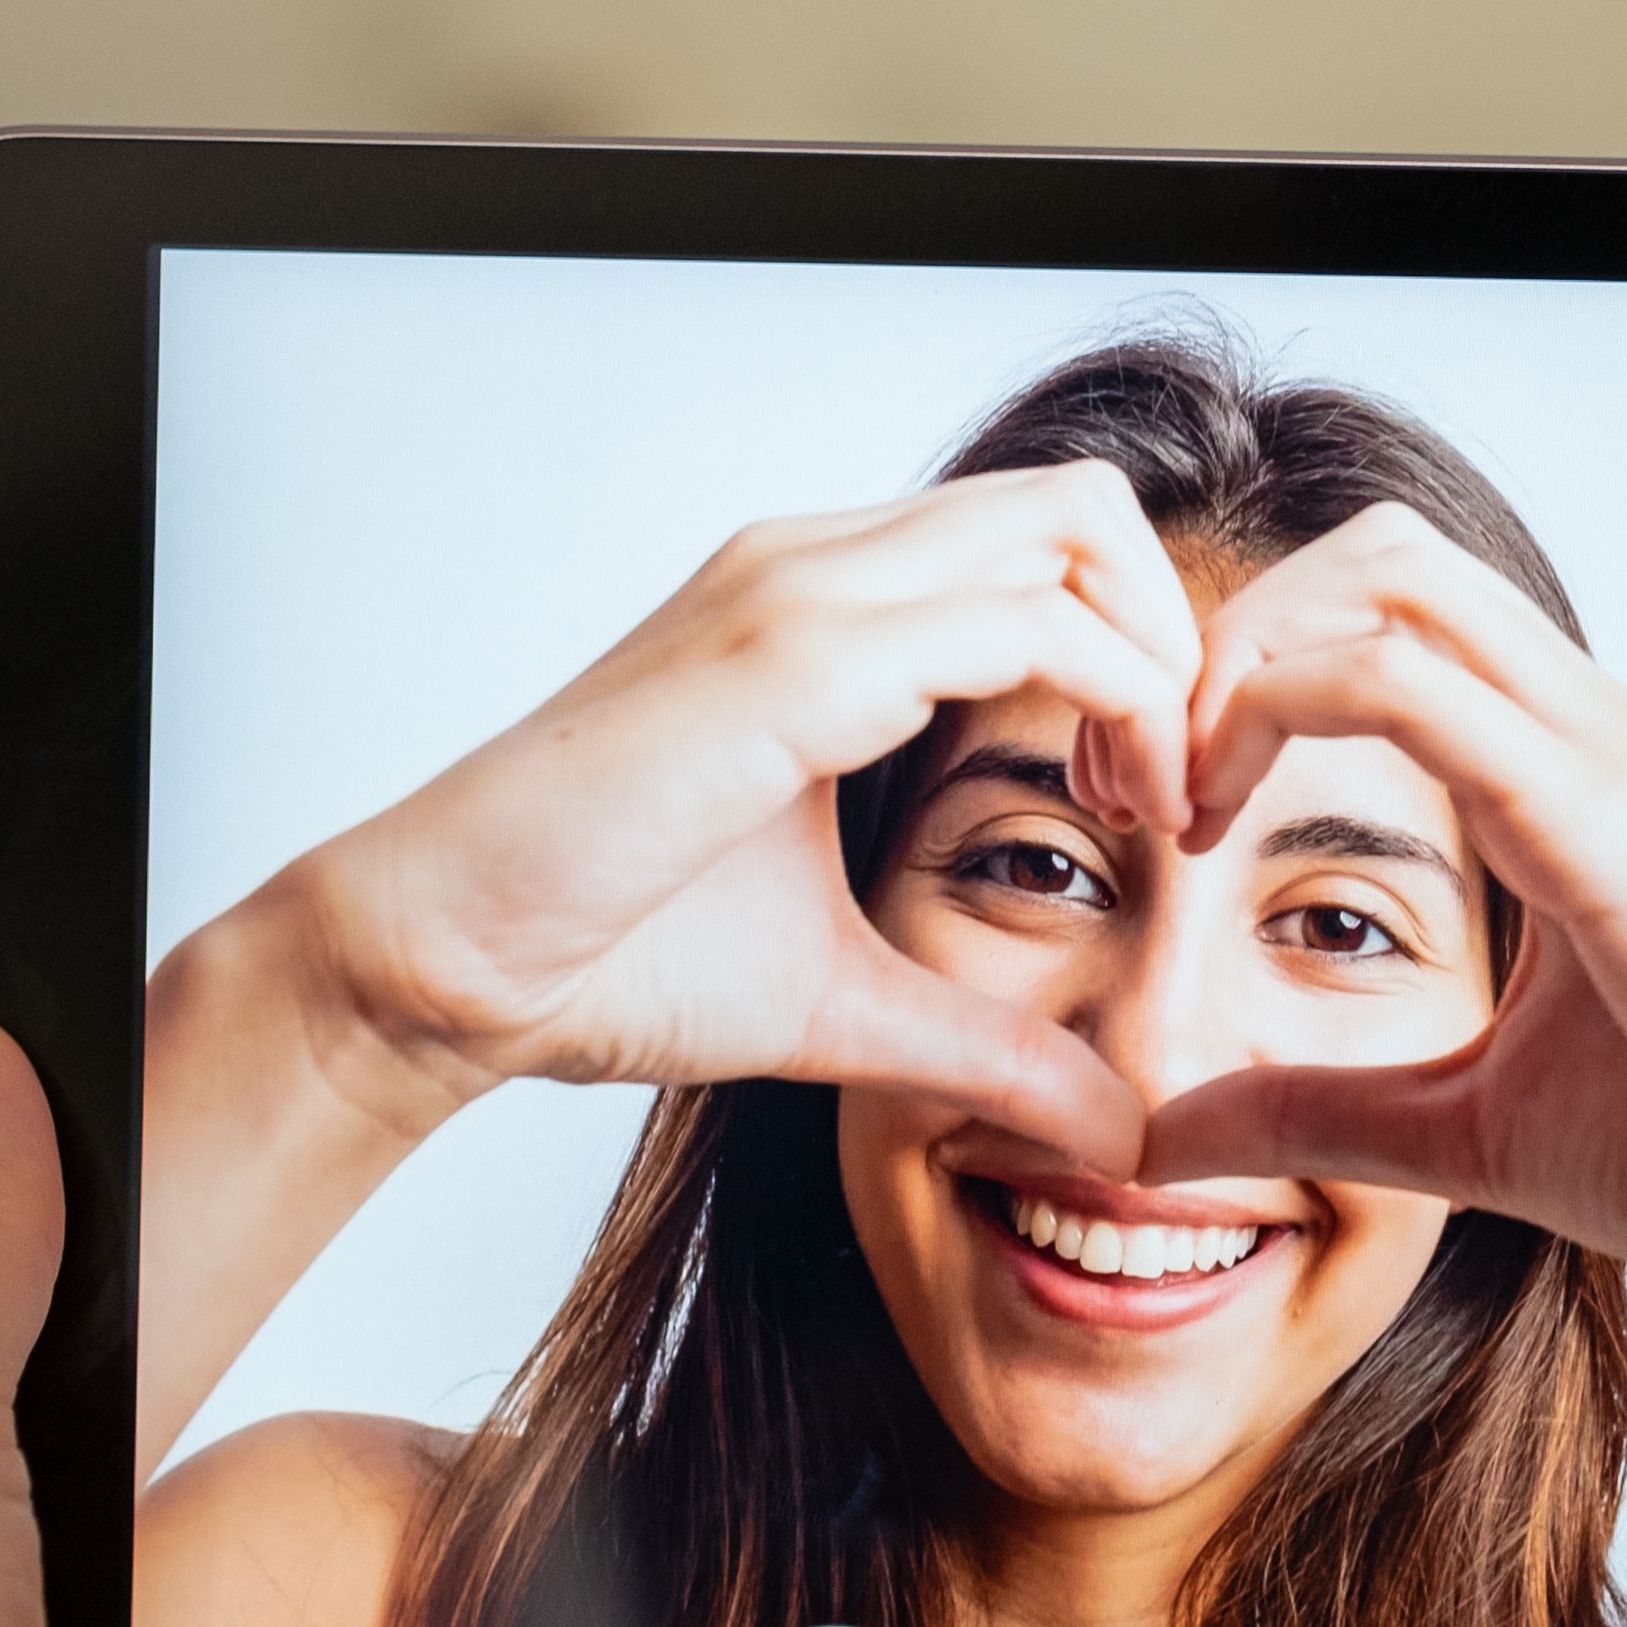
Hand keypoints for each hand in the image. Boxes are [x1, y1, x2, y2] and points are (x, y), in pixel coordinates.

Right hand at [278, 460, 1205, 1172]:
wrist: (447, 964)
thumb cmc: (610, 956)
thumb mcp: (851, 997)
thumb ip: (987, 1044)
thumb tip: (1114, 1123)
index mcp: (827, 604)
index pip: (1046, 546)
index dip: (1139, 655)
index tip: (1154, 807)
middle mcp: (820, 562)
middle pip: (1083, 503)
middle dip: (1176, 633)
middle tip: (1178, 790)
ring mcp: (803, 590)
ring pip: (1074, 529)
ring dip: (1156, 665)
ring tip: (1151, 809)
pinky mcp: (792, 653)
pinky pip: (1024, 620)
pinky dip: (1113, 699)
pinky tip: (1104, 814)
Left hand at [1140, 505, 1626, 1502]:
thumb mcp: (1452, 1128)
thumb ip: (1309, 1109)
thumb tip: (1156, 1130)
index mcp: (1562, 767)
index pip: (1385, 613)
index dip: (1240, 673)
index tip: (1152, 809)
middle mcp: (1588, 728)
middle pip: (1379, 554)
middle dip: (1228, 630)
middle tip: (1140, 780)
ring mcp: (1605, 757)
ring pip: (1387, 579)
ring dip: (1237, 657)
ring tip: (1168, 801)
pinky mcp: (1604, 823)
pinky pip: (1412, 688)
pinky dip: (1275, 707)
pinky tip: (1215, 827)